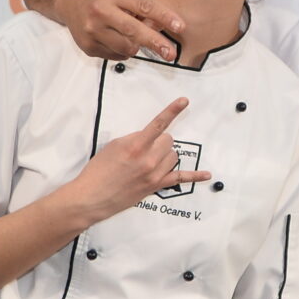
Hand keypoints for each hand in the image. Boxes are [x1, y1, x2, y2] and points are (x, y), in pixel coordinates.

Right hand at [64, 98, 206, 224]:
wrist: (92, 197)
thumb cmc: (99, 170)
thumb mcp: (114, 146)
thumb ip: (134, 139)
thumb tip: (149, 138)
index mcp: (136, 146)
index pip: (158, 124)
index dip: (173, 110)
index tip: (184, 101)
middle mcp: (148, 159)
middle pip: (169, 140)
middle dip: (159, 140)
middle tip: (145, 147)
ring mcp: (154, 174)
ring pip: (174, 155)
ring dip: (165, 154)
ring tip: (149, 160)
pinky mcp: (156, 186)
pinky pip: (180, 179)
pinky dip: (195, 176)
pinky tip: (207, 174)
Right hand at [71, 0, 183, 61]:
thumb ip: (140, 7)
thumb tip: (162, 27)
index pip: (144, 6)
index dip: (164, 17)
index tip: (180, 26)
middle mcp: (101, 11)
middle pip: (134, 31)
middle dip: (156, 43)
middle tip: (171, 53)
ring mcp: (92, 30)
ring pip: (126, 48)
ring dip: (137, 45)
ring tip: (134, 36)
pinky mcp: (87, 45)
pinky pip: (115, 56)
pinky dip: (123, 50)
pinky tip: (117, 38)